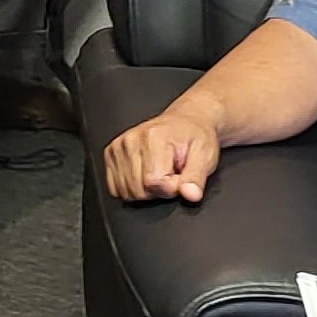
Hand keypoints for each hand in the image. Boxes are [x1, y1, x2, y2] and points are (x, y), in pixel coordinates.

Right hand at [104, 107, 220, 204]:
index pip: (153, 182)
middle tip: (171, 174)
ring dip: (145, 189)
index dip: (170, 188)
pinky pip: (115, 188)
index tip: (180, 177)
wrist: (185, 121)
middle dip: (158, 190)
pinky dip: (131, 187)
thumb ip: (196, 178)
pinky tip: (145, 174)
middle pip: (138, 190)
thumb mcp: (205, 156)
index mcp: (153, 138)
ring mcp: (118, 147)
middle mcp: (131, 140)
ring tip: (159, 172)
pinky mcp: (111, 154)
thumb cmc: (195, 137)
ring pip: (126, 191)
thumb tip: (191, 194)